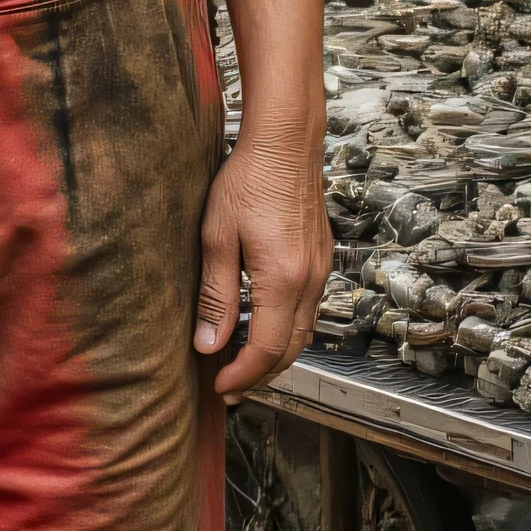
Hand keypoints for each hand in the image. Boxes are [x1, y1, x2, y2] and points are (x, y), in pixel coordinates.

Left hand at [194, 135, 330, 400]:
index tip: (220, 387)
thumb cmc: (249, 180)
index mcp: (284, 280)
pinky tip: (264, 326)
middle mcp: (311, 281)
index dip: (243, 375)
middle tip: (230, 388)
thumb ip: (215, 296)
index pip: (267, 350)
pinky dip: (288, 330)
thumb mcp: (217, 239)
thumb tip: (209, 344)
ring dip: (276, 355)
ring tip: (245, 365)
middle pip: (291, 349)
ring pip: (304, 331)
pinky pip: (309, 309)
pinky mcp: (321, 258)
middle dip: (261, 375)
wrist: (286, 142)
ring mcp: (320, 270)